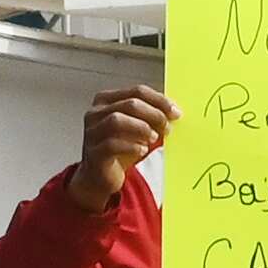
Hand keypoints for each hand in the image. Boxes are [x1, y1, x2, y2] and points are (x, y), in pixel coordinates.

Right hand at [70, 85, 179, 212]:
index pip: (137, 91)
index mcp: (106, 100)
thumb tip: (173, 113)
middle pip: (129, 104)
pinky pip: (111, 145)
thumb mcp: (136, 128)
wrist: (100, 175)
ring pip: (116, 121)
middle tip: (167, 126)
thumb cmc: (119, 148)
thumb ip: (151, 117)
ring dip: (141, 128)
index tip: (175, 112)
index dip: (159, 100)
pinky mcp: (93, 152)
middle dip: (154, 114)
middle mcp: (95, 113)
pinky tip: (142, 151)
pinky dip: (131, 146)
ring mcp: (92, 132)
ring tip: (154, 138)